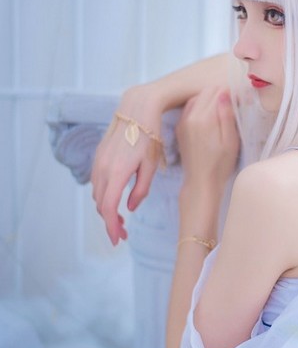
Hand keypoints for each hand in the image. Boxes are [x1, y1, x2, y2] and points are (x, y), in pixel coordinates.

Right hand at [91, 85, 163, 245]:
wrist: (138, 107)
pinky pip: (96, 182)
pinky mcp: (98, 155)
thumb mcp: (151, 165)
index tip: (118, 239)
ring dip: (106, 209)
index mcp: (117, 172)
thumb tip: (130, 208)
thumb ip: (140, 189)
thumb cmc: (151, 135)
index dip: (111, 227)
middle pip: (100, 204)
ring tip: (121, 219)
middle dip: (110, 222)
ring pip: (97, 193)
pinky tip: (115, 198)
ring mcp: (98, 161)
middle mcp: (103, 168)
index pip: (108, 207)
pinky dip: (103, 195)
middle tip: (123, 233)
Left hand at [176, 89, 239, 195]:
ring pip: (197, 97)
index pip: (218, 91)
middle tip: (234, 104)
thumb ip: (227, 115)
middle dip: (221, 93)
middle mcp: (190, 115)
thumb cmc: (220, 164)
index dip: (232, 92)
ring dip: (210, 98)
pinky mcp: (180, 127)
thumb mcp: (231, 141)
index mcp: (204, 117)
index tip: (242, 101)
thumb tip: (225, 92)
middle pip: (206, 91)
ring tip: (223, 108)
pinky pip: (190, 107)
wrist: (200, 182)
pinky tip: (210, 114)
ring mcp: (182, 121)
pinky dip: (200, 105)